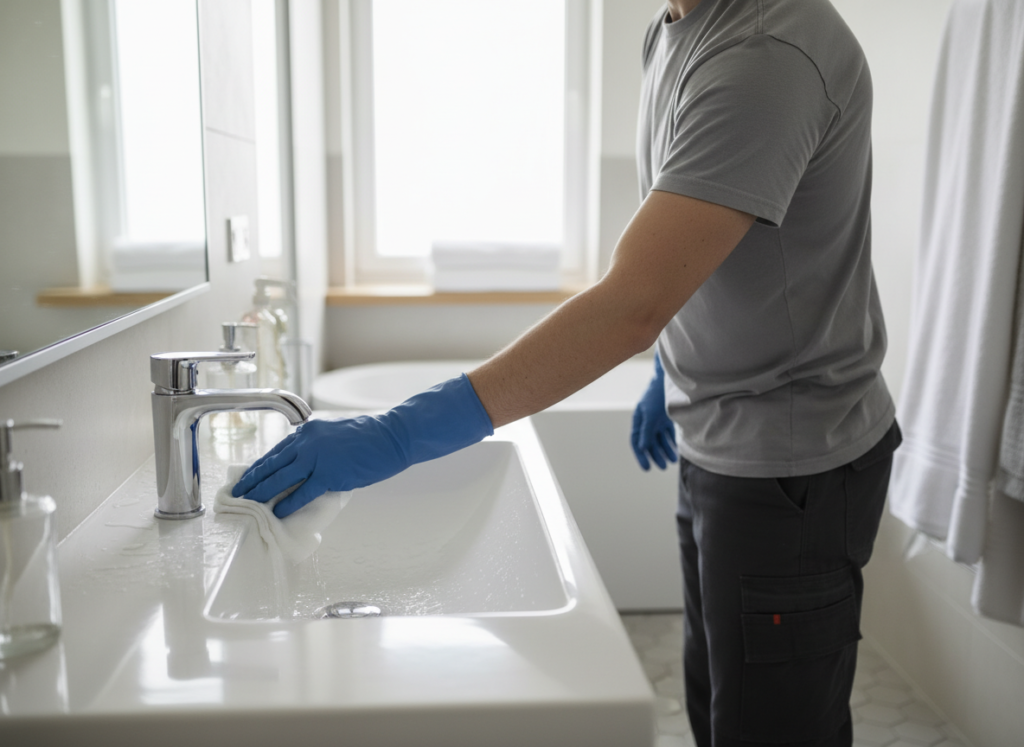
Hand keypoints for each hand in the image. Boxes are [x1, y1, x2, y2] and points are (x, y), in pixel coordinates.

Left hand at [232, 374, 492, 516]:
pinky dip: (288, 503)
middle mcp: (307, 440)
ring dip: (262, 492)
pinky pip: (302, 492)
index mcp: (309, 430)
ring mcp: (317, 457)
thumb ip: (319, 446)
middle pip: (271, 463)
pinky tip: (278, 512)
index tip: (249, 476)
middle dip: (252, 480)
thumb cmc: (374, 434)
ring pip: (280, 478)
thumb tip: (307, 467)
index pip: (277, 450)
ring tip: (249, 504)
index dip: (261, 466)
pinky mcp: (330, 473)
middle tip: (238, 492)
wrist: (395, 434)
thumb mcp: (338, 432)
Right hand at [630, 353, 677, 470]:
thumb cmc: (656, 394)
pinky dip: (672, 442)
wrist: (670, 378)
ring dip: (665, 450)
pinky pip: (669, 434)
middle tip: (662, 467)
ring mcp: (658, 419)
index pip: (636, 442)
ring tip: (672, 461)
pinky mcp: (669, 417)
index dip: (640, 456)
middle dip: (655, 455)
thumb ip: (646, 431)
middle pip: (649, 443)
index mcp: (638, 420)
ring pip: (660, 439)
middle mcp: (647, 421)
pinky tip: (677, 450)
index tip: (647, 468)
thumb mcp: (650, 413)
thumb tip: (642, 447)